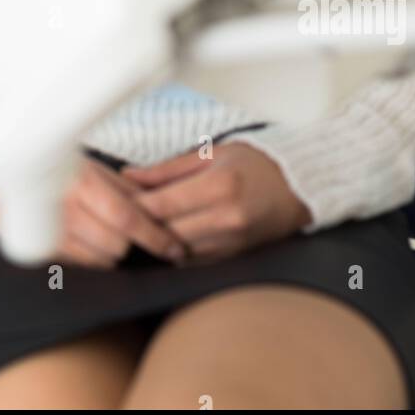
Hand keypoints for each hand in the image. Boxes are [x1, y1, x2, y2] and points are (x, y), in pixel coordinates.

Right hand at [0, 156, 186, 268]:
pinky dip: (93, 258)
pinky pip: (82, 266)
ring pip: (101, 260)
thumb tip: (160, 206)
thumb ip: (125, 187)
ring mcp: (51, 230)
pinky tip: (90, 243)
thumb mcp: (92, 167)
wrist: (0, 176)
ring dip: (112, 252)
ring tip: (106, 235)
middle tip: (133, 233)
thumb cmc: (54, 168)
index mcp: (83, 181)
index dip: (156, 237)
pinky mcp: (41, 248)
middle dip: (131, 242)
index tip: (176, 249)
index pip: (129, 218)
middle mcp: (66, 207)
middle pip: (118, 245)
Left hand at [122, 142, 310, 262]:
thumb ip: (167, 170)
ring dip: (157, 240)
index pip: (164, 204)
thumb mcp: (211, 154)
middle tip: (121, 214)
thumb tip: (129, 177)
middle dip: (142, 224)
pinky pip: (193, 261)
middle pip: (167, 231)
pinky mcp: (233, 257)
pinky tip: (166, 236)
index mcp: (219, 186)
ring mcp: (231, 242)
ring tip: (141, 224)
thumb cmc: (254, 164)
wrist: (297, 189)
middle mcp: (226, 218)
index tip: (117, 199)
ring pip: (177, 250)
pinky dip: (176, 250)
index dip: (135, 205)